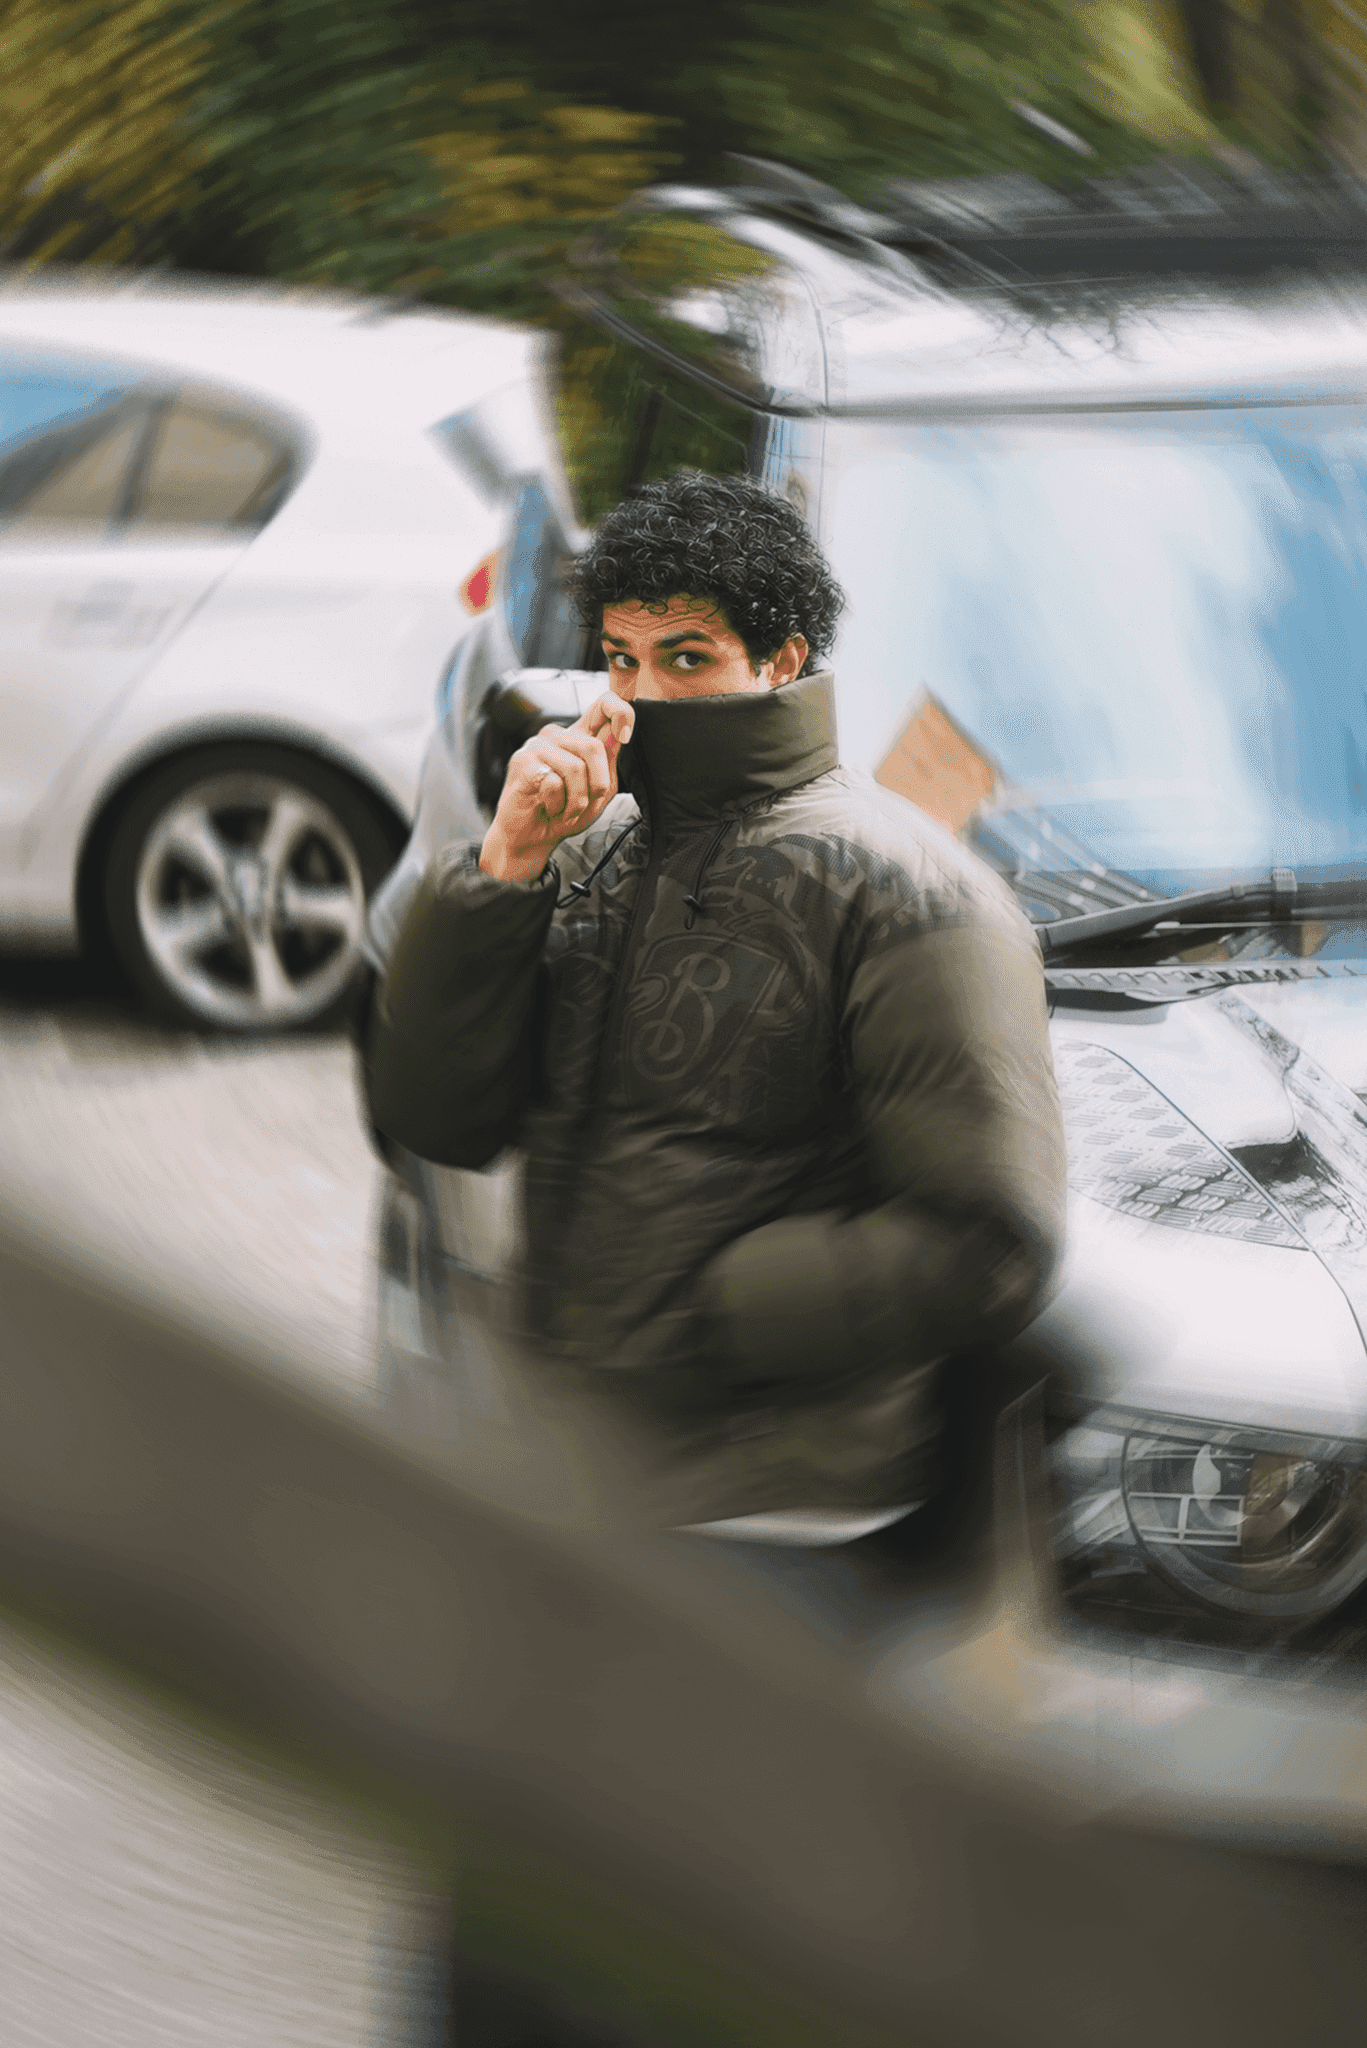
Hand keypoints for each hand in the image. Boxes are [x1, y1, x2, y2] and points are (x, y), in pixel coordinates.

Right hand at [479, 690, 635, 882]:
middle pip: (594, 747)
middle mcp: (558, 734)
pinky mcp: (522, 761)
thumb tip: (620, 731)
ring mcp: (538, 745)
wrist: (532, 838)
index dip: (621, 713)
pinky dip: (557, 805)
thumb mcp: (599, 789)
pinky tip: (547, 807)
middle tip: (583, 804)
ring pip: (575, 768)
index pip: (604, 704)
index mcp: (579, 736)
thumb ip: (609, 760)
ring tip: (564, 808)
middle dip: (596, 785)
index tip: (625, 736)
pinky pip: (554, 783)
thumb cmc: (564, 813)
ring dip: (576, 800)